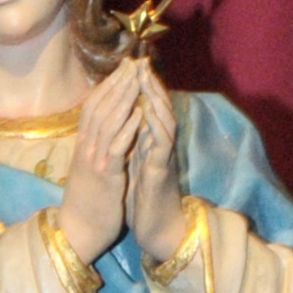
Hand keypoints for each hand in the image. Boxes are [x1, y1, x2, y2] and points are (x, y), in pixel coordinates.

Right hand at [55, 57, 143, 265]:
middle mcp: (86, 148)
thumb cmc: (84, 207)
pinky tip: (139, 113)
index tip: (123, 68)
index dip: (108, 85)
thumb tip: (104, 135)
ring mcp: (94, 161)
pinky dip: (128, 128)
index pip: (94, 107)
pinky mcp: (105, 177)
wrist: (76, 234)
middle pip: (101, 107)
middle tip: (134, 61)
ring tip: (138, 77)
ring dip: (124, 97)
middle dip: (118, 83)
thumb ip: (96, 152)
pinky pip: (116, 147)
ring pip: (108, 121)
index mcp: (84, 147)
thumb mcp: (89, 172)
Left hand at [127, 65, 186, 264]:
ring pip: (164, 122)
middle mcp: (159, 147)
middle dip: (150, 85)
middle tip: (141, 61)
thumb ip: (134, 144)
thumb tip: (128, 123)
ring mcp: (163, 159)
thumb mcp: (135, 166)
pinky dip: (155, 127)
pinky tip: (148, 113)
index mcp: (149, 144)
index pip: (148, 109)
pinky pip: (161, 146)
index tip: (131, 66)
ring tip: (147, 79)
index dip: (141, 87)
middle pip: (159, 109)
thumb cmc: (145, 201)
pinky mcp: (161, 173)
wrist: (157, 231)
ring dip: (156, 99)